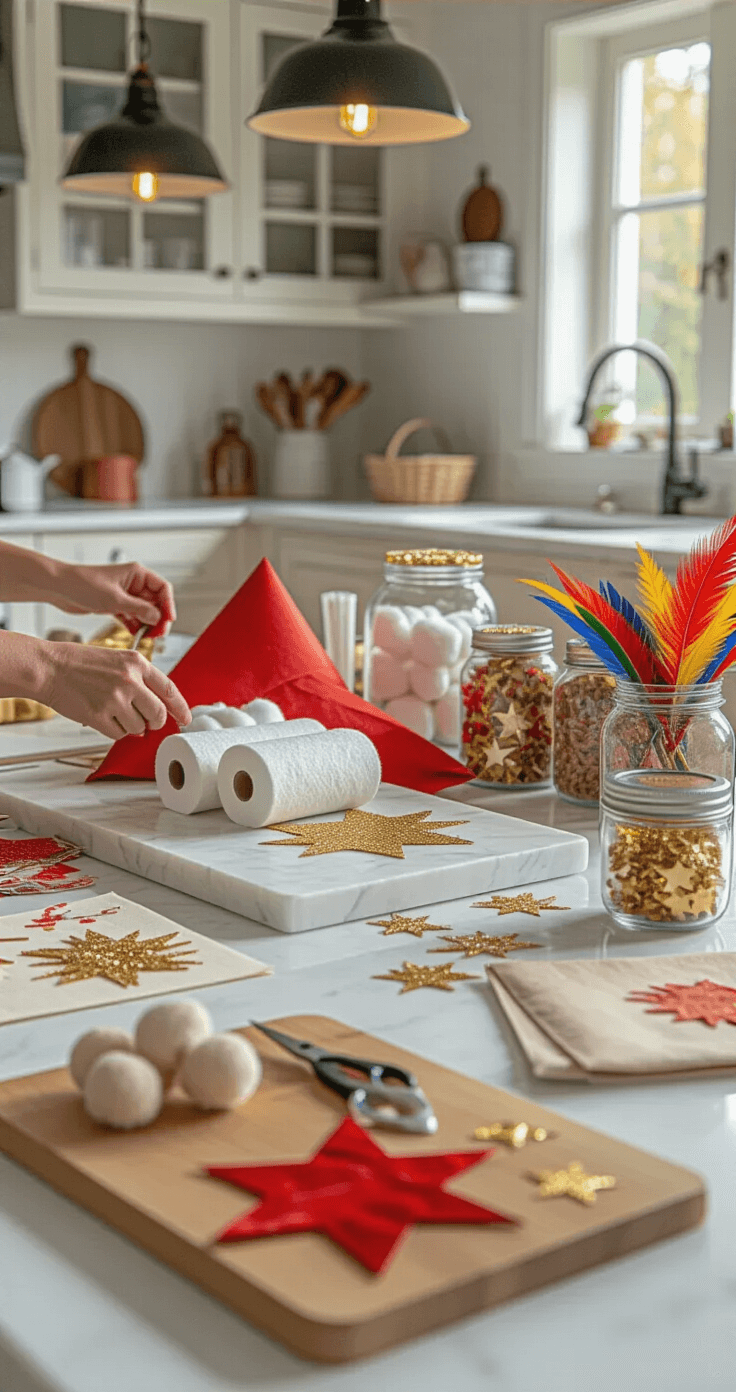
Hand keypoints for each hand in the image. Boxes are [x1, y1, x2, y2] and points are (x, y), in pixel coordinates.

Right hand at [39, 641, 190, 740]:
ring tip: (113, 712)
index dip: (181, 708)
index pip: (169, 689)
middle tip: (146, 722)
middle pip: (158, 714)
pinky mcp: (99, 715)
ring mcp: (115, 699)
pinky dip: (114, 731)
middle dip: (154, 723)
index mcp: (136, 663)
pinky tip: (102, 717)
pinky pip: (119, 734)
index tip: (185, 718)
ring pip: (139, 728)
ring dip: (130, 726)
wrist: (49, 667)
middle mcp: (129, 680)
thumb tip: (155, 707)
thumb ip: (138, 679)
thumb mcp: (116, 660)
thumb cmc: (78, 663)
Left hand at [53, 562, 176, 638]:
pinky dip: (135, 625)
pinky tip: (135, 634)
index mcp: (136, 573)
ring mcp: (124, 595)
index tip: (168, 620)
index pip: (162, 588)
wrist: (59, 588)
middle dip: (158, 617)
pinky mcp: (115, 605)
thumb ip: (139, 609)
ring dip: (147, 623)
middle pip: (156, 602)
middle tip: (158, 633)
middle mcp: (133, 583)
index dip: (168, 604)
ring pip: (144, 611)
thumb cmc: (83, 584)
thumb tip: (157, 618)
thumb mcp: (115, 599)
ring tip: (147, 636)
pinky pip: (132, 617)